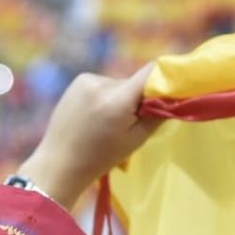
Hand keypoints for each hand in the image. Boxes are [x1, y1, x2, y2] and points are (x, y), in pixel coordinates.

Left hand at [14, 65, 160, 206]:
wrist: (60, 162)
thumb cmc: (101, 157)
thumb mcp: (136, 140)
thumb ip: (157, 114)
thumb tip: (173, 93)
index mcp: (117, 100)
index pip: (150, 72)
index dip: (164, 79)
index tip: (169, 91)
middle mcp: (101, 83)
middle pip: (133, 82)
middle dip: (136, 97)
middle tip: (130, 122)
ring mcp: (87, 80)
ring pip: (118, 84)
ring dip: (120, 97)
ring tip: (106, 122)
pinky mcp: (78, 81)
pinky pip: (103, 84)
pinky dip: (105, 96)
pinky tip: (94, 116)